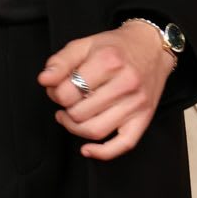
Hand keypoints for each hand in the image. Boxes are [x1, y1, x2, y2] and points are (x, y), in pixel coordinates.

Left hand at [37, 21, 175, 159]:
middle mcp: (125, 84)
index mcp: (108, 62)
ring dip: (75, 128)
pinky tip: (87, 149)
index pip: (67, 93)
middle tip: (66, 100)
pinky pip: (123, 145)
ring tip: (70, 117)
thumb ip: (61, 61)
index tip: (57, 88)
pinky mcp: (144, 118)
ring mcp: (136, 104)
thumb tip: (44, 80)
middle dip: (65, 109)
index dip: (54, 93)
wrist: (152, 47)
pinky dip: (102, 153)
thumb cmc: (117, 47)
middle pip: (79, 113)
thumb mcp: (85, 44)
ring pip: (95, 130)